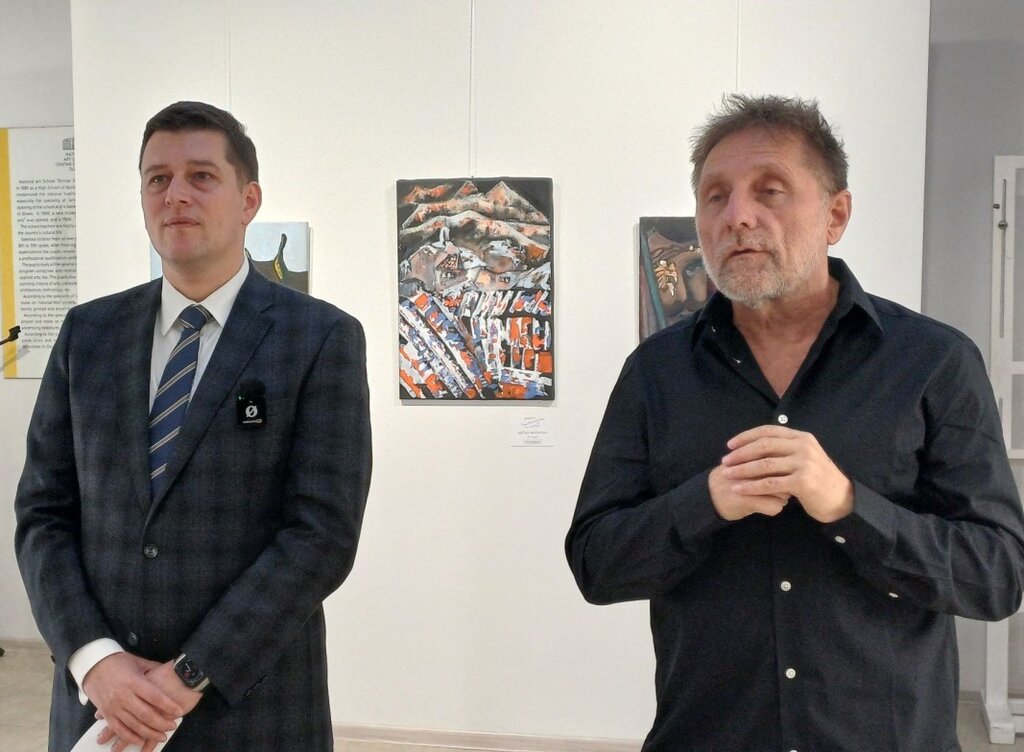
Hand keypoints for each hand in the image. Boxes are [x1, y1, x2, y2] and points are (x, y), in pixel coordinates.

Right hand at [96, 661, 201, 751]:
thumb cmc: (119, 662)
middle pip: (145, 714)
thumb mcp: (138, 662)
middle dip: (161, 723)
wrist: (93, 666)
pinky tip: (141, 741)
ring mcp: (113, 707)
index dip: (168, 705)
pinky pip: (119, 729)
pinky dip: (130, 737)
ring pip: (133, 724)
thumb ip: (154, 669)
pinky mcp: (106, 714)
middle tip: (172, 726)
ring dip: (149, 733)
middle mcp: (123, 696)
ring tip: (162, 737)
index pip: (154, 696)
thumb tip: (174, 669)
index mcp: (133, 682)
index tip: (180, 711)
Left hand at [717, 425, 853, 522]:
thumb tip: (756, 445)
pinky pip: (770, 483)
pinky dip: (751, 486)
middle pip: (764, 445)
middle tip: (725, 460)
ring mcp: (804, 464)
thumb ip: (785, 449)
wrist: (842, 499)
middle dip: (741, 453)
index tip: (730, 444)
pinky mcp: (802, 482)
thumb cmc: (819, 479)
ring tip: (727, 474)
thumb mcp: (805, 457)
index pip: (768, 431)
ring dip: (742, 470)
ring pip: (764, 465)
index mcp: (801, 437)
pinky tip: (739, 489)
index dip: (746, 436)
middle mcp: (803, 447)